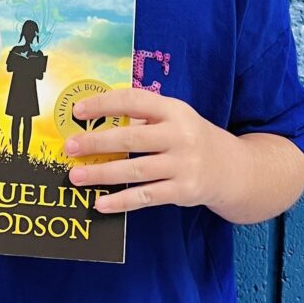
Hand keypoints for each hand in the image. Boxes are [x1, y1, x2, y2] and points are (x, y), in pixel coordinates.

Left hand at [65, 88, 248, 214]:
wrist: (233, 168)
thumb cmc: (190, 138)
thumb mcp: (174, 118)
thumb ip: (143, 116)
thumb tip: (96, 120)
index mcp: (174, 109)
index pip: (134, 100)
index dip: (104, 103)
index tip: (77, 110)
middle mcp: (180, 135)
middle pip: (131, 138)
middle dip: (96, 142)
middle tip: (70, 146)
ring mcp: (184, 164)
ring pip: (135, 170)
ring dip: (102, 174)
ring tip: (76, 176)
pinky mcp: (184, 190)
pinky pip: (146, 196)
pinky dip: (121, 201)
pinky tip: (100, 202)